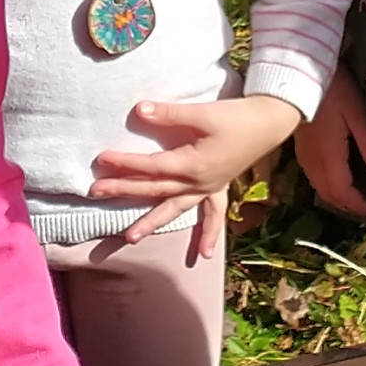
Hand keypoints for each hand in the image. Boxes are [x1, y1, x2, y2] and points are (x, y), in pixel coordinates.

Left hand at [92, 93, 305, 262]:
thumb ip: (169, 114)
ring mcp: (209, 188)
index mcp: (192, 164)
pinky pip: (212, 214)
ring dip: (152, 222)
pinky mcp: (219, 187)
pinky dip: (208, 233)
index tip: (101, 160)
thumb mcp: (203, 112)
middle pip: (155, 189)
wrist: (270, 122)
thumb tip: (139, 110)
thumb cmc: (236, 116)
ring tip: (128, 239)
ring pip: (175, 208)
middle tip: (96, 193)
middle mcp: (198, 182)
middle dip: (124, 191)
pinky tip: (204, 255)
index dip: (125, 163)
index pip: (151, 167)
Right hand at [294, 70, 365, 222]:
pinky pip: (313, 176)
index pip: (344, 191)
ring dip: (337, 196)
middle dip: (349, 205)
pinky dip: (327, 185)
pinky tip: (337, 178)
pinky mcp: (300, 148)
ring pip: (320, 187)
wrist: (299, 74)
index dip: (360, 205)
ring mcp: (304, 155)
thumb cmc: (333, 91)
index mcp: (329, 157)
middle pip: (330, 194)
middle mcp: (314, 162)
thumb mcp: (357, 114)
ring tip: (355, 197)